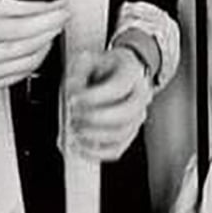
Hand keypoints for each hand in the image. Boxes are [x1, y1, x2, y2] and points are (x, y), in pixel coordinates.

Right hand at [0, 0, 67, 89]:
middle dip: (51, 31)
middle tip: (61, 19)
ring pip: (31, 62)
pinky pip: (24, 73)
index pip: (25, 27)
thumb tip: (55, 6)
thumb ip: (27, 6)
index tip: (64, 11)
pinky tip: (37, 48)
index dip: (49, 20)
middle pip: (30, 45)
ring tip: (49, 32)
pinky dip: (36, 60)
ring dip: (46, 46)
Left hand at [65, 47, 151, 161]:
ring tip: (74, 129)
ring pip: (120, 134)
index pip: (118, 87)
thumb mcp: (87, 59)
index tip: (72, 99)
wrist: (117, 72)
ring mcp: (137, 117)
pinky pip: (115, 150)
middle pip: (125, 113)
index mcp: (131, 72)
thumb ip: (77, 75)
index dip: (93, 96)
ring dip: (93, 136)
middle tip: (73, 115)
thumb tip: (71, 95)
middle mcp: (140, 95)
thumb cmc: (102, 66)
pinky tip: (78, 146)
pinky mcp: (129, 134)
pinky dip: (95, 153)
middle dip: (94, 118)